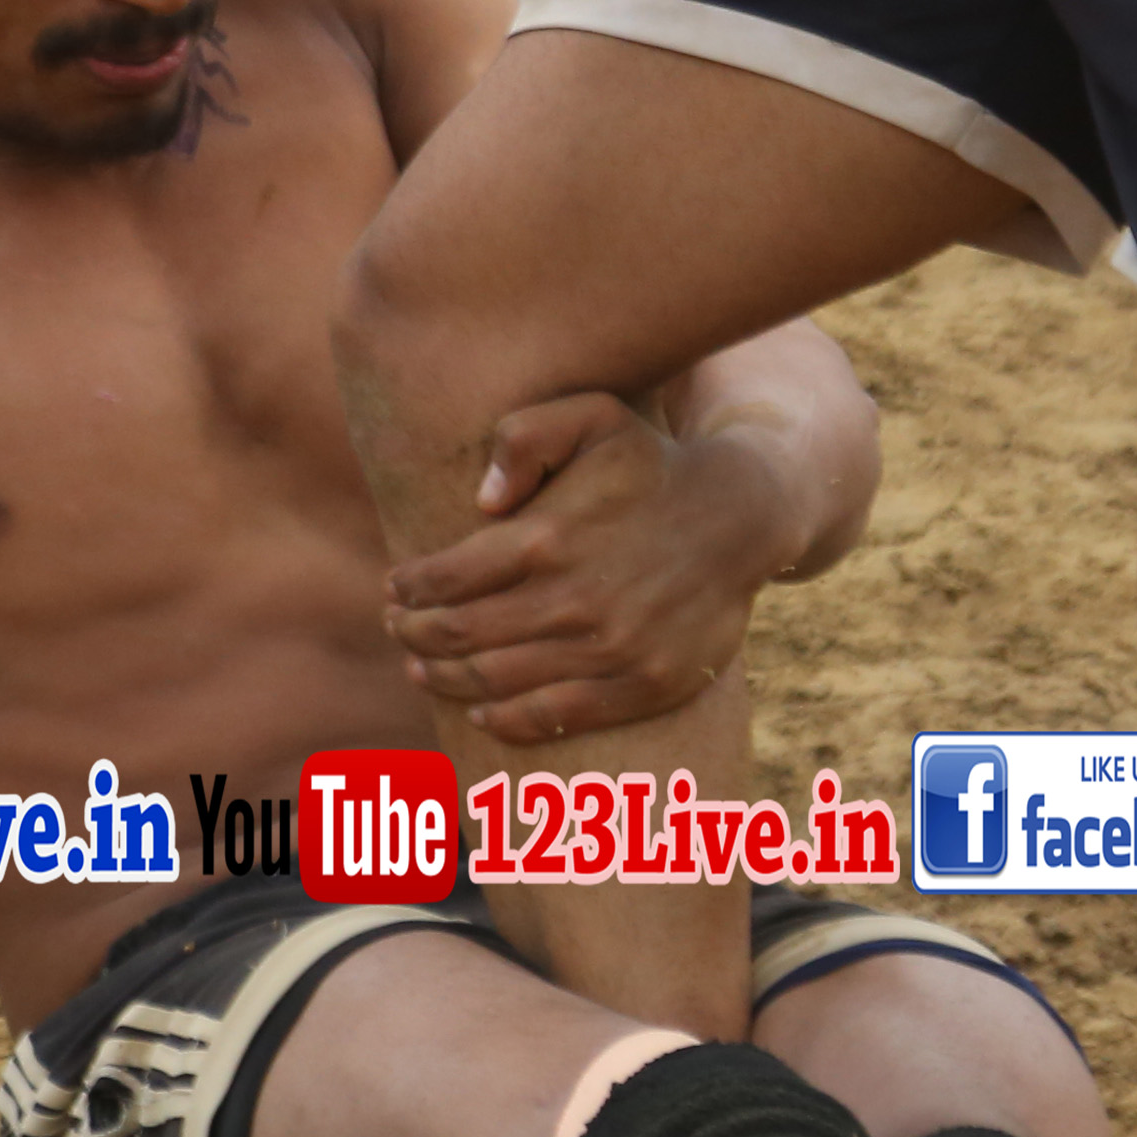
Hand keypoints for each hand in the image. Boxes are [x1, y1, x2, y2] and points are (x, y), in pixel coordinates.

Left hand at [385, 393, 788, 743]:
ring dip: (445, 678)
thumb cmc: (652, 463)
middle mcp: (572, 600)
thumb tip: (480, 502)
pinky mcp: (641, 685)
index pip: (446, 579)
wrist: (740, 516)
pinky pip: (555, 715)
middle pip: (460, 636)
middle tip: (398, 628)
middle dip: (414, 634)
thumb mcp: (593, 417)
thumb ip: (524, 437)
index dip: (409, 589)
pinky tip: (480, 709)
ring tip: (421, 667)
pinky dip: (507, 719)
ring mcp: (608, 650)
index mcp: (547, 538)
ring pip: (496, 681)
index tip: (396, 589)